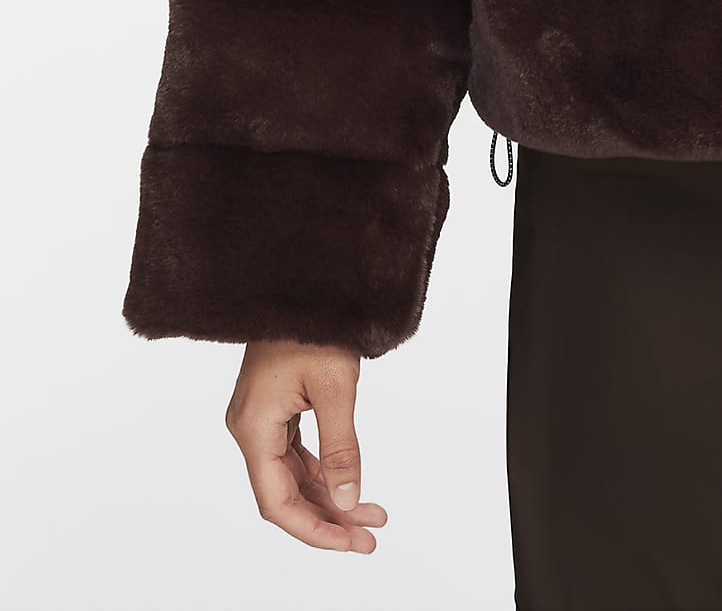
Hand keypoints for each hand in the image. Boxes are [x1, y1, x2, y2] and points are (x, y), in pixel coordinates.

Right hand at [225, 339, 389, 551]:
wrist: (301, 280)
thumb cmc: (313, 324)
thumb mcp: (336, 388)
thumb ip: (342, 448)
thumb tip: (349, 500)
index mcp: (253, 427)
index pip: (276, 501)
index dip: (312, 529)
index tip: (347, 543)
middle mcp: (250, 428)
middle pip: (285, 493)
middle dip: (327, 518)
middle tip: (368, 537)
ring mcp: (260, 419)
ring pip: (292, 476)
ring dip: (329, 496)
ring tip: (370, 515)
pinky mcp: (274, 408)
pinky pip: (295, 453)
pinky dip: (323, 470)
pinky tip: (348, 483)